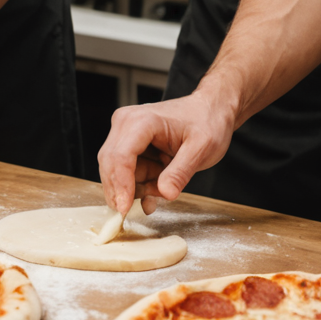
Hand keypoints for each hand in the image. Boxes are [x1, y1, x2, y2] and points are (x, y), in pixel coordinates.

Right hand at [97, 90, 236, 215]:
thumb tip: (165, 193)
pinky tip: (157, 188)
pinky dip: (138, 185)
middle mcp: (126, 123)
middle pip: (111, 164)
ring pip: (116, 172)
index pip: (121, 156)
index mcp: (142, 121)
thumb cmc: (206, 122)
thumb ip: (181, 172)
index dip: (120, 184)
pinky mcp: (128, 144)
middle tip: (141, 209)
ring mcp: (124, 133)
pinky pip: (125, 172)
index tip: (125, 209)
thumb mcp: (201, 149)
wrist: (209, 110)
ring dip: (137, 188)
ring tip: (164, 188)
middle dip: (124, 190)